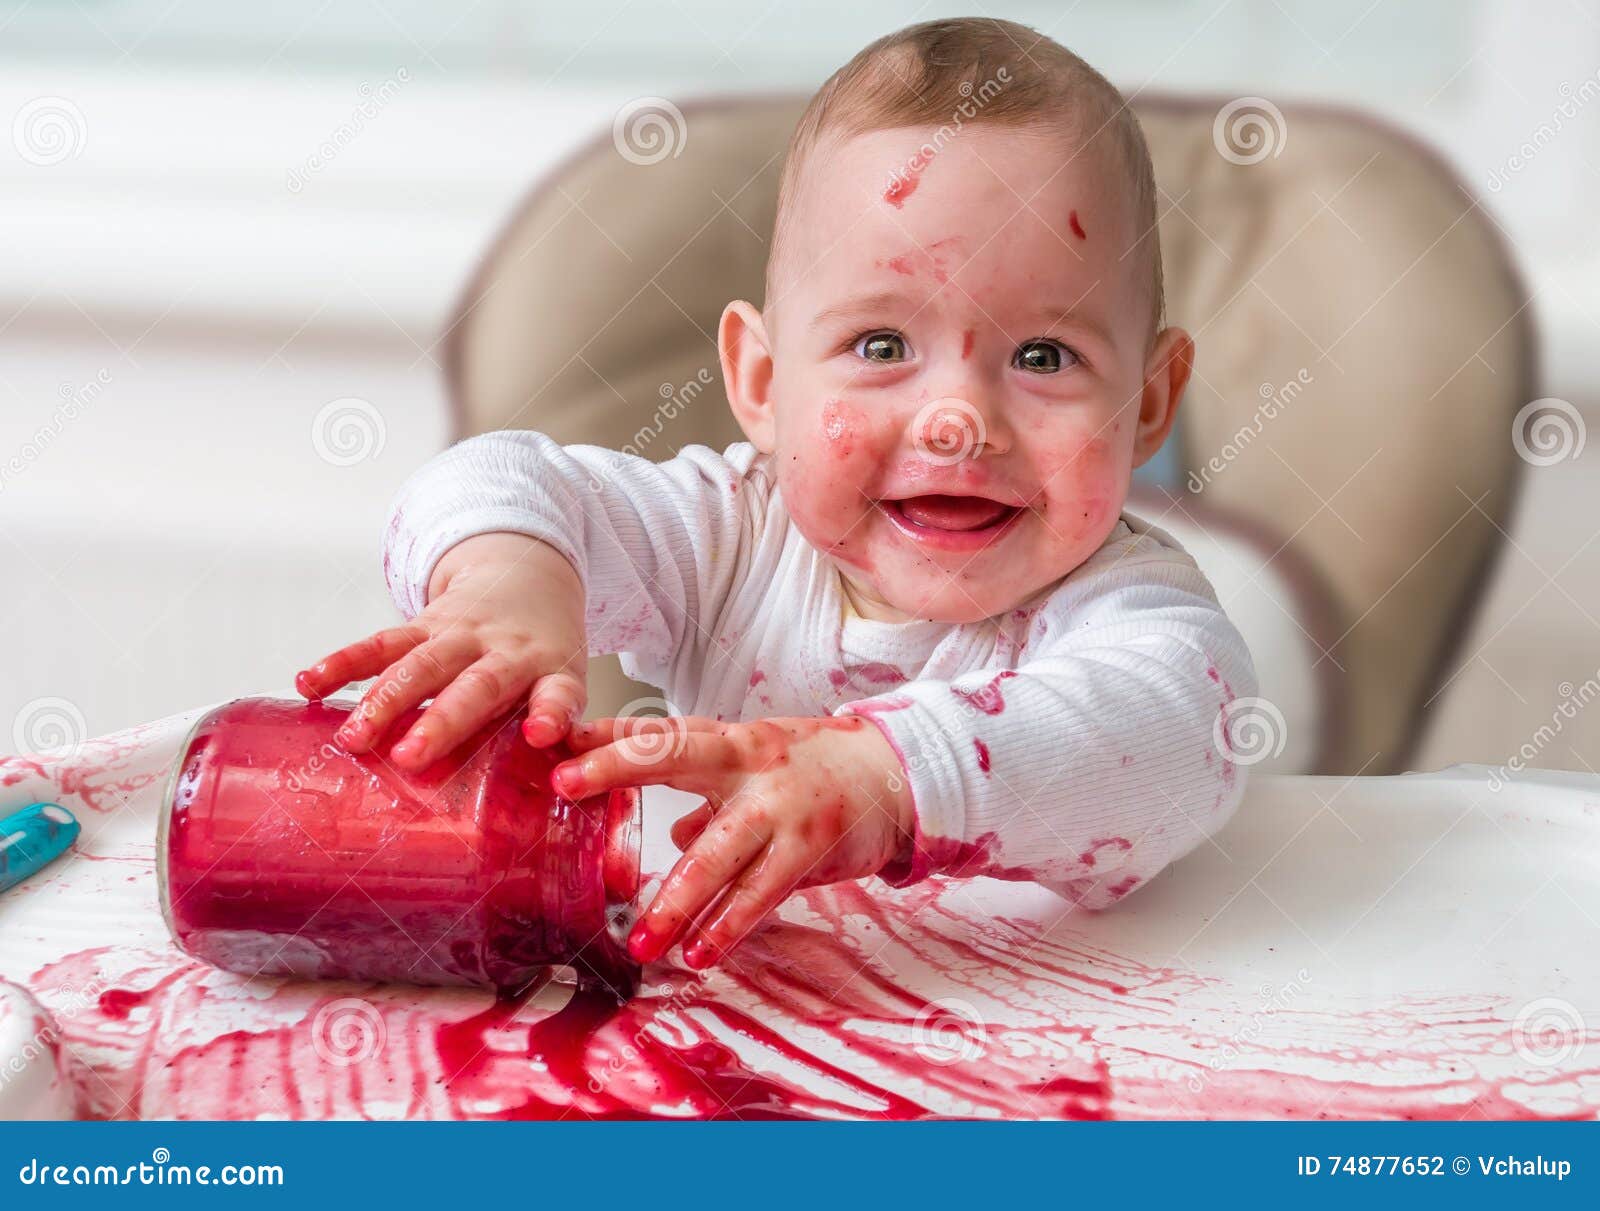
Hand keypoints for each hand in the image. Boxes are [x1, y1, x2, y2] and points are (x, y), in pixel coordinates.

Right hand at [294, 533, 586, 769]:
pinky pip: (382, 643)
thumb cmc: (544, 651)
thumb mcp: (564, 681)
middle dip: (440, 722)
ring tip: (351, 738)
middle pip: (474, 686)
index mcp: (551, 670)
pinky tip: (311, 682)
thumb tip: (552, 799)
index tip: (539, 735)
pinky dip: (344, 663)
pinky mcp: (425, 624)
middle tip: (409, 759)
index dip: (550, 713)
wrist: (528, 575)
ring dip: (383, 701)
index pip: (557, 693)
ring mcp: (462, 635)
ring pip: (419, 665)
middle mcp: (506, 651)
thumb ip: (552, 729)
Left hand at [552, 715, 913, 969]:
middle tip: (565, 783)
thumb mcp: (759, 770)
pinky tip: (701, 953)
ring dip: (677, 899)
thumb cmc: (818, 770)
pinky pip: (762, 892)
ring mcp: (779, 805)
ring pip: (717, 850)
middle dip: (616, 766)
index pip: (657, 731)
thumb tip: (673, 833)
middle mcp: (748, 761)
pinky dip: (729, 926)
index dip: (605, 734)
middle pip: (673, 755)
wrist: (899, 772)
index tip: (551, 739)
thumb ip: (710, 800)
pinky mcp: (809, 846)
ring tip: (641, 941)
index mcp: (730, 740)